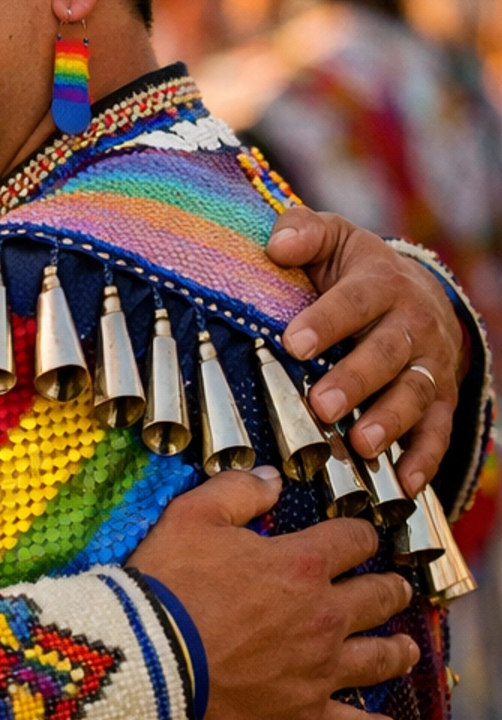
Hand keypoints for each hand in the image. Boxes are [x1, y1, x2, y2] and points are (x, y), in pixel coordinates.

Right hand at [128, 469, 416, 719]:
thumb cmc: (166, 586)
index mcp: (301, 564)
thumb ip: (237, 492)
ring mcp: (320, 669)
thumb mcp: (190, 517)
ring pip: (379, 659)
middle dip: (391, 590)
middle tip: (395, 590)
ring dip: (397, 652)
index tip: (360, 539)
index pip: (353, 540)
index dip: (360, 536)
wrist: (146, 661)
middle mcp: (325, 616)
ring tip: (406, 650)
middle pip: (379, 598)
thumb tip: (272, 480)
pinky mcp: (304, 716)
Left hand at [265, 209, 463, 493]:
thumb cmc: (354, 271)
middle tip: (322, 405)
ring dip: (389, 422)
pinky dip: (424, 461)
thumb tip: (278, 243)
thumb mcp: (332, 238)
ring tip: (361, 445)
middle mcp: (413, 325)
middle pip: (388, 352)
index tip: (294, 342)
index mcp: (382, 283)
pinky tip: (404, 486)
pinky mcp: (440, 401)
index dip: (327, 321)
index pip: (356, 300)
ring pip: (414, 394)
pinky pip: (437, 433)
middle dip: (356, 380)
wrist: (418, 294)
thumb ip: (303, 232)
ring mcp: (430, 365)